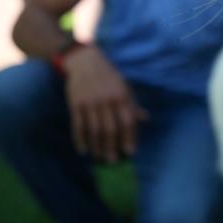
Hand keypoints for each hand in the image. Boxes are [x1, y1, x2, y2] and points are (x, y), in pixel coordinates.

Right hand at [63, 46, 147, 161]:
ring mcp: (90, 102)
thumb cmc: (108, 76)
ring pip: (94, 130)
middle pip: (110, 129)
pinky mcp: (76, 104)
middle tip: (113, 161)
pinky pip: (78, 125)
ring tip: (99, 158)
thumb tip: (146, 119)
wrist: (84, 61)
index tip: (130, 152)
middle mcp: (106, 100)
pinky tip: (83, 150)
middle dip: (112, 147)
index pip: (127, 121)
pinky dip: (80, 139)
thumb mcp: (124, 86)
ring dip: (97, 146)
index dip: (129, 137)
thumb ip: (133, 104)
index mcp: (121, 96)